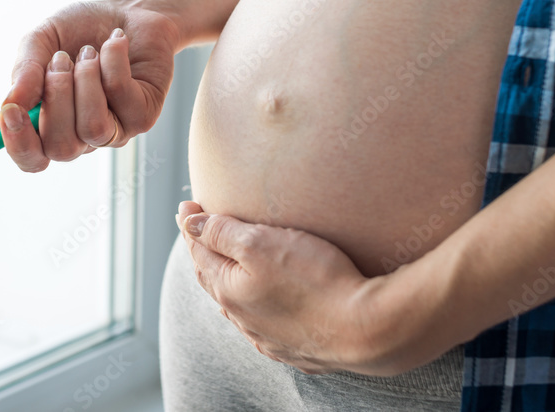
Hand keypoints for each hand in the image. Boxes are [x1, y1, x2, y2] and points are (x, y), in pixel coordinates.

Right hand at [0, 0, 181, 171]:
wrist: (127, 10)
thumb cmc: (80, 30)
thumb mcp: (41, 41)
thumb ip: (24, 71)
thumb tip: (10, 103)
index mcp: (50, 126)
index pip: (31, 159)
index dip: (18, 144)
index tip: (11, 111)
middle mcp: (82, 137)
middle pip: (61, 149)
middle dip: (56, 97)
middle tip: (60, 59)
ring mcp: (115, 131)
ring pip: (93, 127)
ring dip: (86, 79)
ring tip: (90, 51)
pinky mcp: (143, 116)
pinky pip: (120, 95)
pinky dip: (112, 60)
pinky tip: (116, 42)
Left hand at [176, 200, 409, 375]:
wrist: (367, 330)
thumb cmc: (315, 280)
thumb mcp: (260, 244)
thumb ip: (221, 233)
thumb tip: (189, 226)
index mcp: (228, 291)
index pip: (199, 252)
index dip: (192, 226)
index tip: (187, 206)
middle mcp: (243, 319)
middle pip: (215, 278)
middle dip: (206, 251)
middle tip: (200, 228)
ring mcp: (270, 338)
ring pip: (238, 304)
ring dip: (229, 280)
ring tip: (226, 263)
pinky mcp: (297, 348)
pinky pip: (266, 323)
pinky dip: (256, 305)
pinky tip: (262, 303)